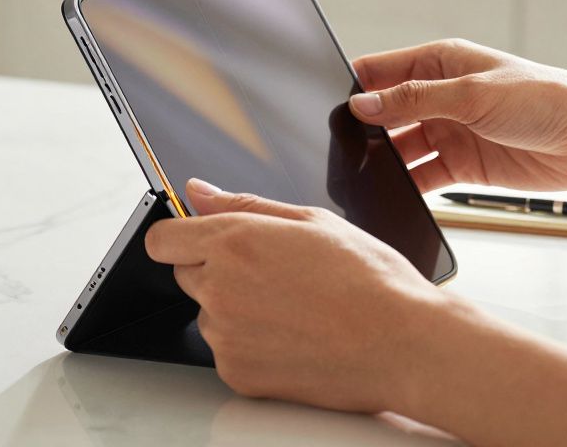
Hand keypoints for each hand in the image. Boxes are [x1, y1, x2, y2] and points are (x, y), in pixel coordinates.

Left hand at [144, 178, 448, 412]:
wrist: (404, 344)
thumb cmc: (370, 281)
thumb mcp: (312, 220)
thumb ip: (243, 204)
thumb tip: (198, 191)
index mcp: (234, 242)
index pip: (161, 239)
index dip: (180, 236)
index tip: (199, 239)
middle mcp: (220, 289)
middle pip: (186, 274)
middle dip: (216, 270)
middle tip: (273, 273)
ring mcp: (226, 336)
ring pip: (209, 314)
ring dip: (235, 309)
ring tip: (294, 307)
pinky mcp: (237, 374)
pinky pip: (227, 351)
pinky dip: (250, 344)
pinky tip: (294, 335)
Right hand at [349, 39, 566, 192]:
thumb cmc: (546, 99)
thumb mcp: (473, 94)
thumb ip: (415, 100)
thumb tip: (362, 104)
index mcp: (439, 62)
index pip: (379, 71)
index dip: (352, 87)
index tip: (326, 107)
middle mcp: (439, 95)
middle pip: (384, 112)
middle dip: (363, 130)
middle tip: (339, 148)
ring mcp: (449, 130)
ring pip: (399, 148)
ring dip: (383, 161)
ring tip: (362, 174)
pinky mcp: (462, 165)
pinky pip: (421, 176)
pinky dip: (406, 185)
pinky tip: (391, 194)